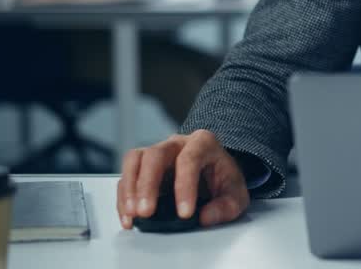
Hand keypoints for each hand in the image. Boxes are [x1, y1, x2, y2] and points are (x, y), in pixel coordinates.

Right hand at [117, 130, 249, 229]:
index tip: (184, 214)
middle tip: (146, 212)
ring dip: (130, 189)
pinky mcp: (143, 168)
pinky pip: (126, 177)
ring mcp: (157, 154)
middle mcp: (176, 144)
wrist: (214, 173)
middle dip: (148, 184)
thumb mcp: (236, 194)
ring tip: (133, 214)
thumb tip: (205, 217)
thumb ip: (226, 206)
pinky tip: (128, 218)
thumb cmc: (223, 179)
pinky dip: (124, 198)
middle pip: (155, 155)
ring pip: (135, 160)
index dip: (185, 186)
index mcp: (203, 143)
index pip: (190, 159)